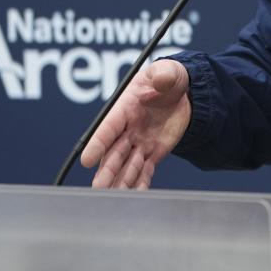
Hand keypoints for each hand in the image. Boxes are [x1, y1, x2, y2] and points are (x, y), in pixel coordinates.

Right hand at [80, 59, 191, 188]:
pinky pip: (145, 171)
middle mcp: (128, 129)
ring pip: (127, 166)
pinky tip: (137, 196)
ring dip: (121, 181)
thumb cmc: (169, 78)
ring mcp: (139, 142)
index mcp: (126, 108)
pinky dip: (141, 183)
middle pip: (113, 153)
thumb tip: (162, 79)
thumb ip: (164, 75)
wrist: (183, 93)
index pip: (108, 127)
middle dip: (106, 171)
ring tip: (116, 198)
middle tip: (98, 188)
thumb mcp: (168, 72)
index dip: (97, 143)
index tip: (86, 159)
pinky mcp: (153, 152)